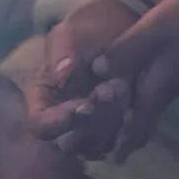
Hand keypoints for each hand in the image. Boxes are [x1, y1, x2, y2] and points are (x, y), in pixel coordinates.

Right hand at [0, 0, 136, 151]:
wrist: (119, 33)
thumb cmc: (87, 32)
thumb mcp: (72, 34)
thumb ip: (64, 51)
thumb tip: (60, 75)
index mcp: (43, 101)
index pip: (40, 125)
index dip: (60, 121)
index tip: (87, 105)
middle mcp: (63, 123)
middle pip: (71, 142)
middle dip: (94, 122)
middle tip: (115, 88)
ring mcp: (89, 131)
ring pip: (98, 145)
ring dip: (114, 125)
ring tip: (127, 89)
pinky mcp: (116, 131)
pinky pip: (122, 142)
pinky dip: (131, 130)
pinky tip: (138, 108)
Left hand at [91, 0, 178, 161]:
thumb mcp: (155, 30)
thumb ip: (127, 51)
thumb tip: (95, 71)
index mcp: (153, 90)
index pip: (136, 129)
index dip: (120, 146)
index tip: (104, 159)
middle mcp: (160, 94)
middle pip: (138, 127)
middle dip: (116, 137)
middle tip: (94, 145)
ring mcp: (168, 86)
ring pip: (143, 114)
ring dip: (123, 123)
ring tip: (99, 124)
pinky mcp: (171, 75)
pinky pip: (146, 99)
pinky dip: (131, 104)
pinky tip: (121, 94)